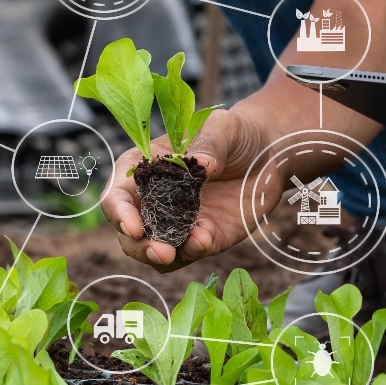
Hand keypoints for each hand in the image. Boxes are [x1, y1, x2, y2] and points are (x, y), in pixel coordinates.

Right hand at [100, 110, 277, 271]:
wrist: (267, 154)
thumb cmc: (234, 134)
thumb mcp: (223, 128)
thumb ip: (210, 142)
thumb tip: (201, 164)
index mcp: (144, 170)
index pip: (118, 196)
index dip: (119, 213)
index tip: (133, 227)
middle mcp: (154, 201)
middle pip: (129, 233)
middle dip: (139, 246)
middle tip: (161, 252)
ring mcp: (177, 223)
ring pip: (153, 251)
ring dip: (162, 257)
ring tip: (181, 251)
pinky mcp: (203, 238)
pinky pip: (189, 253)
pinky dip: (193, 251)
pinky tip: (205, 239)